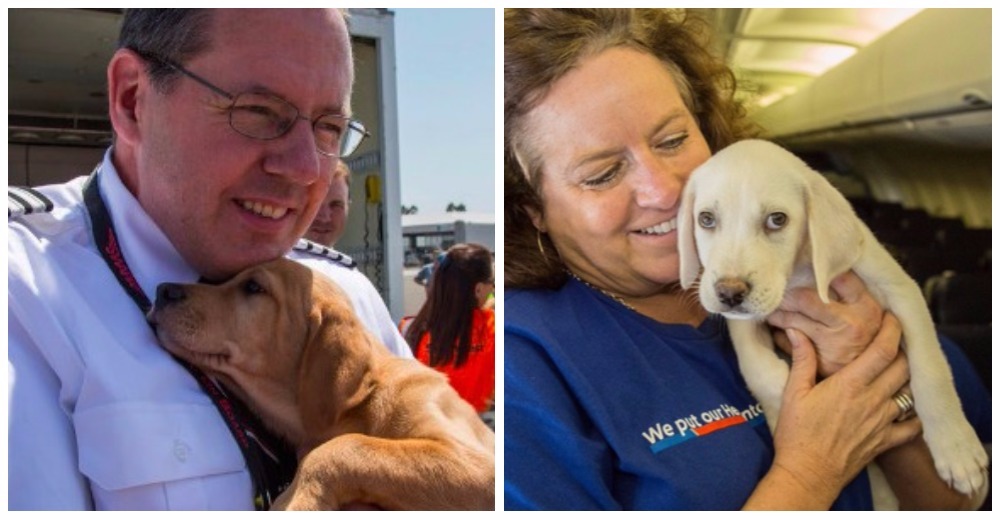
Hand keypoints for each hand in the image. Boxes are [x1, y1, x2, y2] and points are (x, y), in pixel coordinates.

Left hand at [768, 271, 882, 377]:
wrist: (871, 381)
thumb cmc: (864, 339)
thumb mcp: (866, 314)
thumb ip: (849, 294)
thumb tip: (816, 269)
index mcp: (866, 305)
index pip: (839, 277)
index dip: (818, 269)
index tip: (801, 263)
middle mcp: (852, 321)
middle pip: (806, 298)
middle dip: (788, 294)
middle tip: (776, 290)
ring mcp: (834, 339)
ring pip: (793, 318)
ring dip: (777, 313)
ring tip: (770, 310)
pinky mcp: (819, 356)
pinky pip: (789, 338)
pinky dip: (779, 334)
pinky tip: (777, 331)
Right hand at [769, 313, 921, 500]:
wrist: (808, 473)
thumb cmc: (797, 433)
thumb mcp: (793, 393)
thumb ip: (802, 360)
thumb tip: (797, 331)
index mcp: (850, 385)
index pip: (883, 350)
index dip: (892, 330)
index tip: (892, 318)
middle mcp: (872, 400)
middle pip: (903, 367)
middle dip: (903, 350)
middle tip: (895, 341)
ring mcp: (882, 422)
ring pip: (910, 392)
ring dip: (908, 378)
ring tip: (900, 369)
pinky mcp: (885, 441)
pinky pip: (912, 425)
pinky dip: (914, 414)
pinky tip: (906, 406)